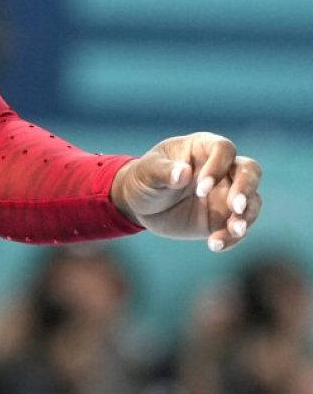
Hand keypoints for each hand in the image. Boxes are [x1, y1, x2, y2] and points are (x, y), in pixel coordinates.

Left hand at [111, 132, 261, 251]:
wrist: (140, 205)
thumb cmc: (143, 179)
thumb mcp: (146, 172)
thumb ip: (163, 171)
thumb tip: (184, 174)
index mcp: (202, 148)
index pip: (224, 149)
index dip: (218, 166)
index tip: (201, 188)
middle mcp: (221, 169)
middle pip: (249, 171)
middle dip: (246, 189)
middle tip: (235, 207)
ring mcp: (226, 194)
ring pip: (252, 201)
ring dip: (247, 217)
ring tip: (234, 230)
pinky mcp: (224, 218)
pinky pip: (238, 227)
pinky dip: (232, 237)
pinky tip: (215, 245)